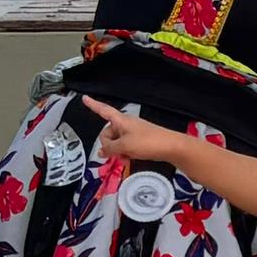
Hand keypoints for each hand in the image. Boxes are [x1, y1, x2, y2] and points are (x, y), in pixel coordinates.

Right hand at [80, 96, 195, 167]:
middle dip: (109, 144)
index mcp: (121, 120)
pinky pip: (125, 147)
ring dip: (117, 151)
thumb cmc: (149, 142)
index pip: (103, 110)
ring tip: (127, 156)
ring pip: (116, 142)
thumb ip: (110, 148)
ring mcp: (133, 133)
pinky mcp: (139, 141)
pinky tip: (130, 159)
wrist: (172, 147)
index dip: (93, 105)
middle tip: (118, 152)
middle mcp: (126, 124)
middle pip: (107, 133)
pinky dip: (125, 153)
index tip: (84, 98)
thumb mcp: (124, 146)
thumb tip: (101, 152)